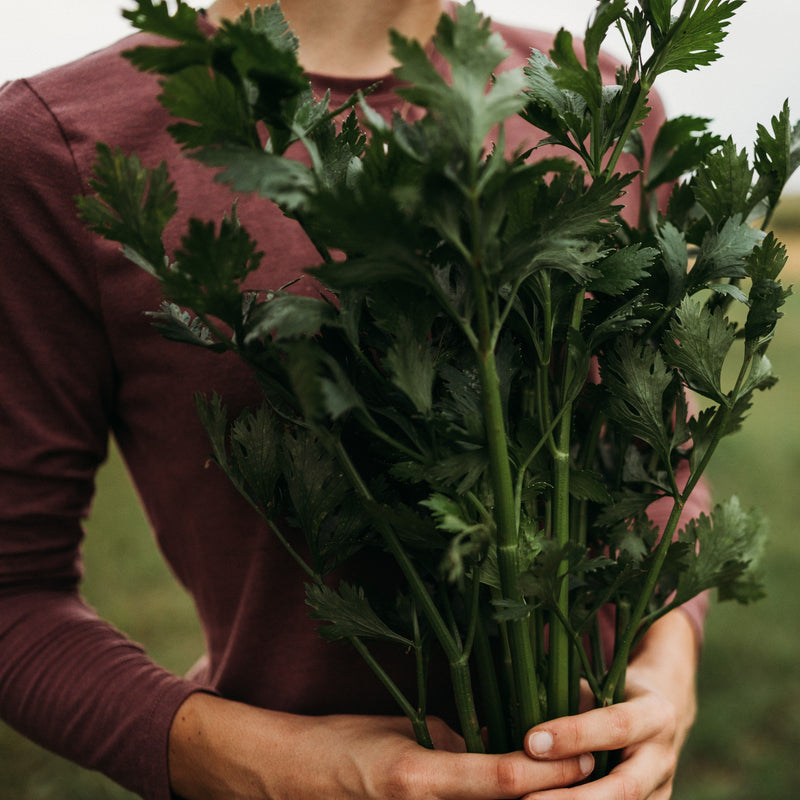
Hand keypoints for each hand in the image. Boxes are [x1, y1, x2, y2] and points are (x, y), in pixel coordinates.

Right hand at [168, 694, 594, 798]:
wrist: (284, 779)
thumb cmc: (337, 742)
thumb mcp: (397, 729)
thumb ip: (449, 742)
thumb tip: (490, 748)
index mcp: (418, 776)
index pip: (501, 778)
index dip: (549, 770)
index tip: (585, 755)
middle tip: (590, 781)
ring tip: (563, 789)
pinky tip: (512, 793)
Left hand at [520, 610, 698, 799]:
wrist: (661, 717)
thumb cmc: (614, 693)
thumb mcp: (598, 685)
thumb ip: (563, 699)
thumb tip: (499, 719)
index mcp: (655, 715)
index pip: (615, 727)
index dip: (574, 735)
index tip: (532, 741)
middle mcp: (663, 759)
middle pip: (624, 788)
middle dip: (574, 798)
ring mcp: (661, 792)